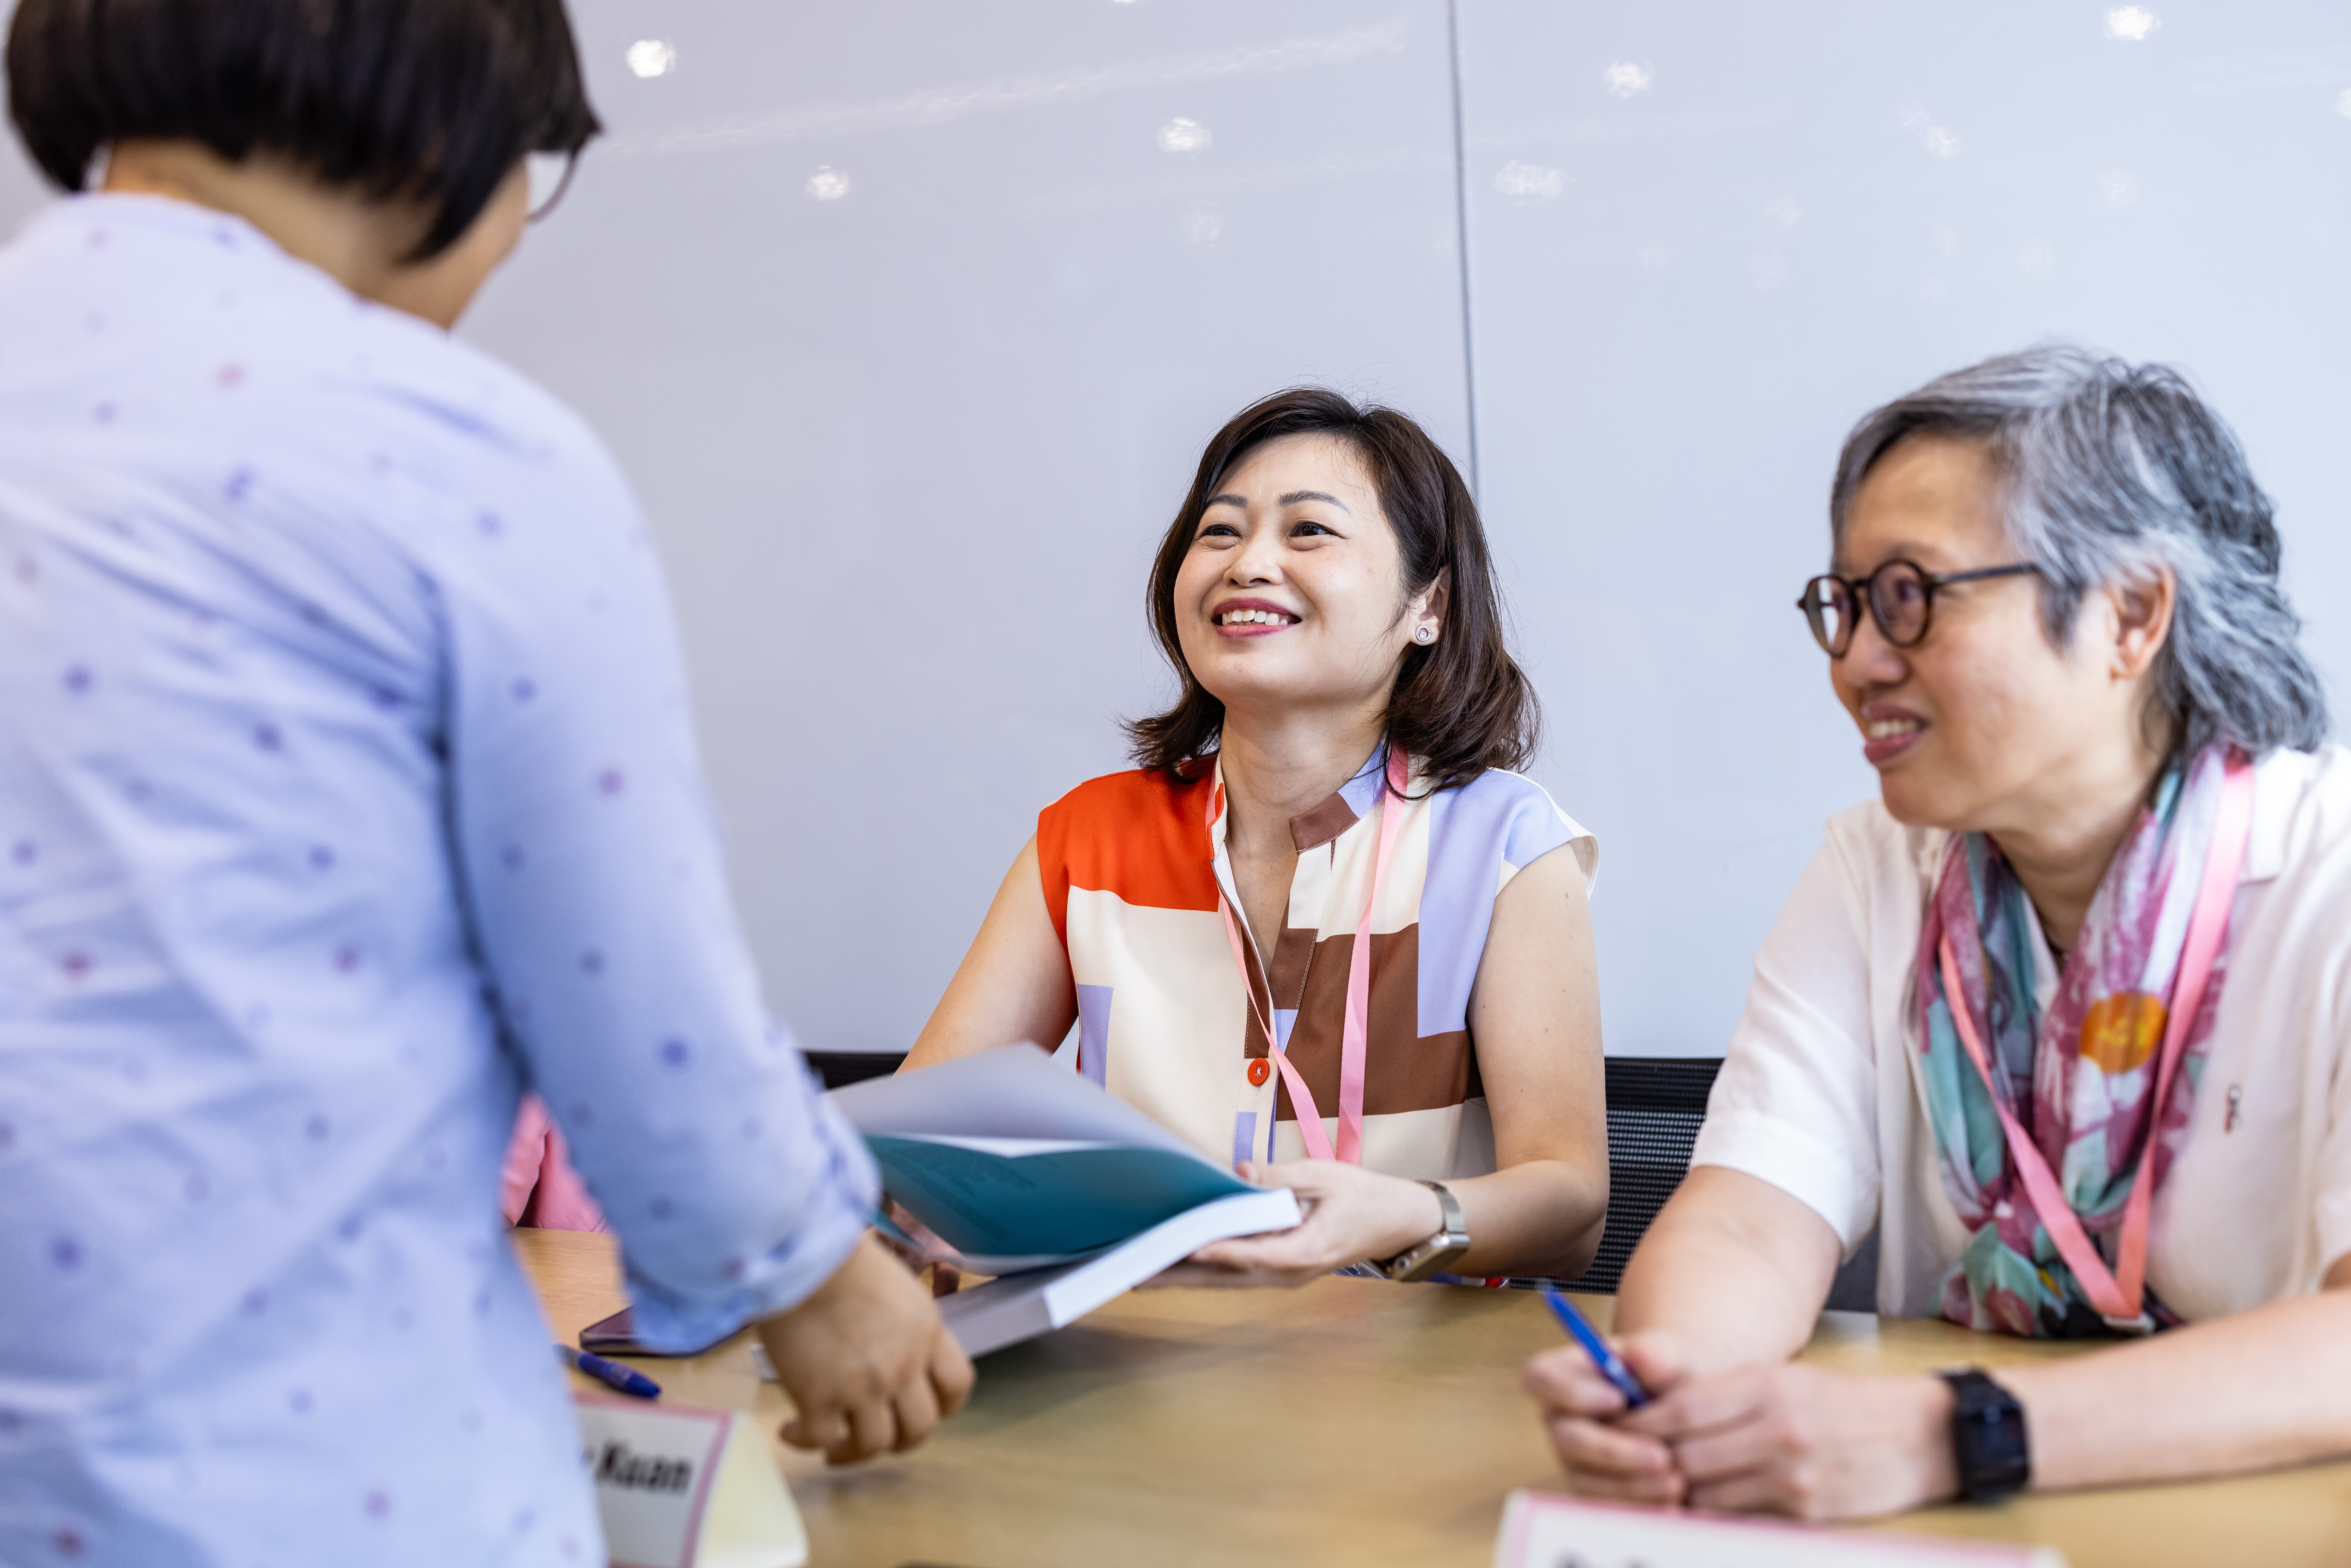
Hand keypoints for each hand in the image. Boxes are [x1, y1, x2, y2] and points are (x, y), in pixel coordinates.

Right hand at [754, 1232, 975, 1464]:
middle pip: (920, 1428)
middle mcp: (903, 1366)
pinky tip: (790, 1431)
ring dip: (852, 1454)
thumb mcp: (897, 1287)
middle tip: (876, 1439)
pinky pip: (821, 1439)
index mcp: (927, 1334)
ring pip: (873, 1445)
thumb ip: (903, 1324)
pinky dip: (805, 1442)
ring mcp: (863, 1387)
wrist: (802, 1254)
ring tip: (832, 1449)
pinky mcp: (818, 1398)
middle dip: (900, 1442)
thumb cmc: (842, 1259)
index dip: (944, 1407)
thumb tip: (890, 1343)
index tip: (925, 1412)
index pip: (957, 1385)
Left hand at [1152, 1160, 1443, 1288]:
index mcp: (1308, 1250)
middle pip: (1230, 1277)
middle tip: (1138, 1272)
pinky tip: (1179, 1264)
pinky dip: (1207, 1272)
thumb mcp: (1326, 1175)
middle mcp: (1291, 1272)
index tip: (1188, 1249)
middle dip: (1183, 1276)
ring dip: (1187, 1279)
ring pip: (1229, 1281)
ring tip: (1144, 1273)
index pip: (1256, 1254)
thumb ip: (1281, 1177)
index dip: (1222, 1251)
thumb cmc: (1364, 1195)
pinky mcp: (1282, 1270)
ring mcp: (1286, 1276)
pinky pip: (1239, 1274)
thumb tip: (1239, 1172)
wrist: (1397, 1221)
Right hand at [1524, 1328, 1696, 1504]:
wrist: (1685, 1412)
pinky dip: (1638, 1507)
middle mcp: (1560, 1419)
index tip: (1617, 1398)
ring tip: (1676, 1483)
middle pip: (1568, 1438)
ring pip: (1587, 1478)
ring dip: (1631, 1484)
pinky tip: (1673, 1506)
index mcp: (1563, 1374)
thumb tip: (1639, 1355)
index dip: (1569, 1391)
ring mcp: (1573, 1459)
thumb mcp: (1666, 1355)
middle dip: (1614, 1450)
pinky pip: (1604, 1505)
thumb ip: (1653, 1352)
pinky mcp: (1592, 1490)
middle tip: (1661, 1456)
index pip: (1540, 1378)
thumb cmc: (1666, 1375)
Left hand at [1622, 1365, 1957, 1519]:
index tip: (1615, 1429)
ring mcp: (1792, 1474)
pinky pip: (1738, 1517)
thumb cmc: (1844, 1403)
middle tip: (1624, 1465)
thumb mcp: (1783, 1379)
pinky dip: (1711, 1515)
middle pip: (1685, 1454)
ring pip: (1705, 1492)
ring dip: (1675, 1494)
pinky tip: (1697, 1508)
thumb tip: (1659, 1411)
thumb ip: (1724, 1395)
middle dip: (1648, 1463)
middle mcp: (1776, 1428)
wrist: (1922, 1434)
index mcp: (1766, 1386)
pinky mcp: (1806, 1510)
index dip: (1639, 1424)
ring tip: (1655, 1488)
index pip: (1681, 1409)